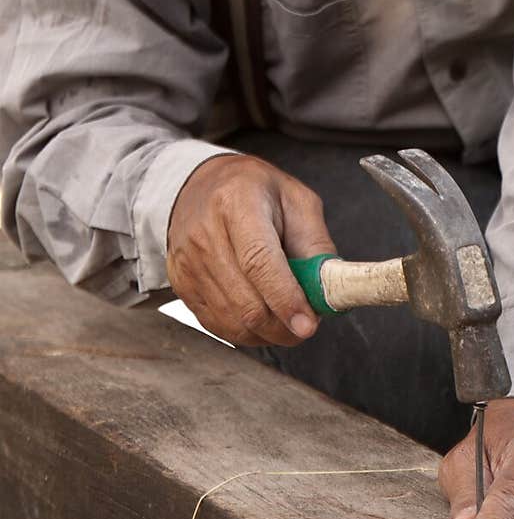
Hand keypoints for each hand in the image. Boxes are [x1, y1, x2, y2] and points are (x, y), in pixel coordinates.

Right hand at [167, 153, 336, 346]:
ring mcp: (188, 262)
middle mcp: (205, 234)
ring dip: (267, 332)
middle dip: (283, 325)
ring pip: (231, 320)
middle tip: (307, 325)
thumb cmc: (255, 191)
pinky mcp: (180, 284)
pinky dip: (245, 331)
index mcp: (237, 203)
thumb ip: (315, 244)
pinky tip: (262, 317)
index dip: (285, 298)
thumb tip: (327, 290)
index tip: (308, 324)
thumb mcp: (296, 200)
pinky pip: (216, 324)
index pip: (259, 262)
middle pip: (245, 301)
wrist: (202, 185)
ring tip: (286, 319)